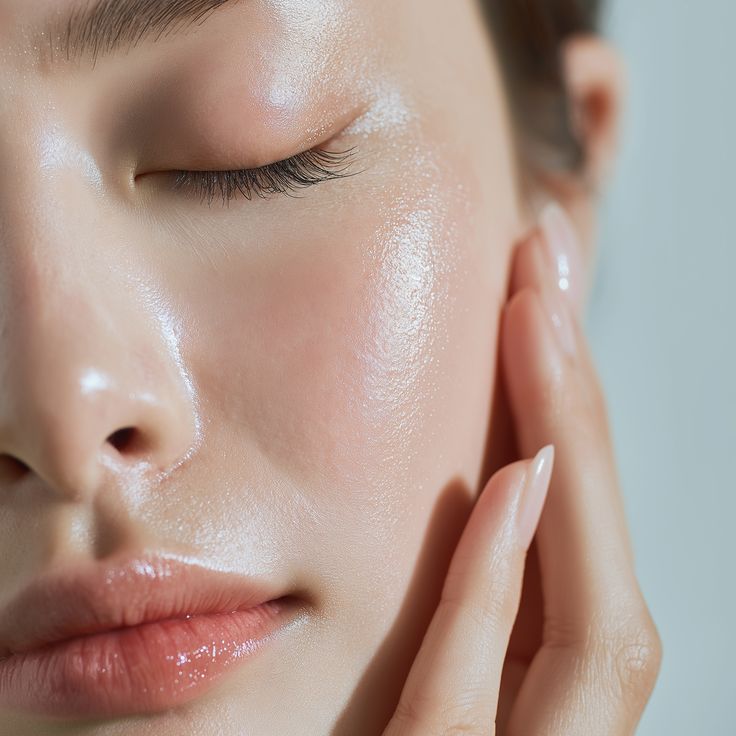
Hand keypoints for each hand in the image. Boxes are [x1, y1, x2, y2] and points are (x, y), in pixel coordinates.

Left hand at [381, 205, 661, 734]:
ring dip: (572, 463)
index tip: (537, 297)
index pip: (569, 546)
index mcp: (527, 699)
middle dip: (580, 405)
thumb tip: (502, 479)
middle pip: (593, 561)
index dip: (570, 416)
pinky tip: (517, 477)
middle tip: (546, 262)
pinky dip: (508, 587)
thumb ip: (465, 600)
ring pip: (586, 629)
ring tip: (542, 323)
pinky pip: (485, 700)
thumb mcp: (405, 684)